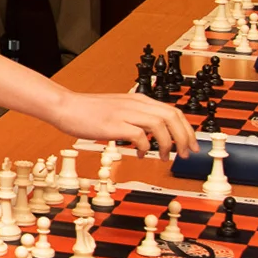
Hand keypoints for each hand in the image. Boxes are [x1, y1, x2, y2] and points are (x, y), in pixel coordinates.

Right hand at [51, 88, 195, 155]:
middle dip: (185, 137)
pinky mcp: (114, 124)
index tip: (191, 144)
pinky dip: (145, 147)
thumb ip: (135, 116)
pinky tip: (140, 155)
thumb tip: (152, 132)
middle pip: (173, 116)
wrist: (66, 106)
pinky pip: (140, 136)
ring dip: (169, 144)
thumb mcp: (118, 109)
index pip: (173, 111)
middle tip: (186, 154)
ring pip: (161, 124)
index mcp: (139, 100)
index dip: (187, 129)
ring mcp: (125, 113)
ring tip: (166, 157)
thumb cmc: (88, 111)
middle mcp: (135, 104)